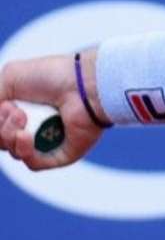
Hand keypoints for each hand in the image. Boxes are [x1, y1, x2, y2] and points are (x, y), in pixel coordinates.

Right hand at [0, 55, 101, 170]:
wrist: (82, 84)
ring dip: (9, 135)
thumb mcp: (8, 80)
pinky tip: (26, 135)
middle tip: (14, 109)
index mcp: (22, 110)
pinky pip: (33, 163)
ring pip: (13, 152)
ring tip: (22, 116)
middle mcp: (33, 127)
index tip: (1, 106)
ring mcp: (46, 143)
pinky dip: (24, 150)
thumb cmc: (49, 76)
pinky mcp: (60, 156)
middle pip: (1, 140)